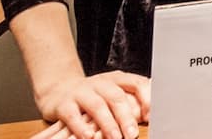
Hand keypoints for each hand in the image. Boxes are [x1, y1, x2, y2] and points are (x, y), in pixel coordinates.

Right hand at [33, 71, 149, 138]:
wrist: (59, 89)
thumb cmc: (94, 96)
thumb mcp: (113, 93)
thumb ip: (130, 101)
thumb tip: (152, 115)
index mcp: (117, 79)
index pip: (136, 83)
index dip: (146, 98)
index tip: (151, 116)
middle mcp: (100, 83)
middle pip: (116, 97)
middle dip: (126, 117)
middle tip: (132, 134)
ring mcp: (81, 91)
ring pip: (97, 106)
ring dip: (108, 124)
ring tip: (116, 138)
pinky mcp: (64, 104)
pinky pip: (73, 115)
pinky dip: (81, 127)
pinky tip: (88, 136)